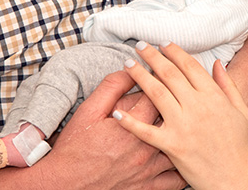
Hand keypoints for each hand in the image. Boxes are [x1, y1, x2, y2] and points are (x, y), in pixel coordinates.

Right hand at [40, 69, 185, 189]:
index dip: (161, 83)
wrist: (66, 184)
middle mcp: (145, 149)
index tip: (159, 78)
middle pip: (174, 120)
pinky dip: (182, 168)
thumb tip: (130, 70)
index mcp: (133, 127)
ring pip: (179, 148)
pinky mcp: (149, 188)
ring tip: (180, 125)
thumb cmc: (76, 148)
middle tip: (172, 99)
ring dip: (181, 135)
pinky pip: (176, 180)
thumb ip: (112, 87)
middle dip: (174, 106)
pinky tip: (181, 157)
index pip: (160, 95)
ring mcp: (149, 170)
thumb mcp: (89, 110)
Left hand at [114, 42, 247, 189]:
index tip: (162, 44)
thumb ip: (228, 85)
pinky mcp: (172, 146)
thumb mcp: (241, 111)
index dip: (174, 52)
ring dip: (140, 76)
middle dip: (152, 56)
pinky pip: (147, 131)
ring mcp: (184, 126)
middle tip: (139, 46)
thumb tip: (217, 63)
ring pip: (156, 94)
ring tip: (128, 64)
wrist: (234, 179)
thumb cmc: (238, 147)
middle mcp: (197, 108)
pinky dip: (130, 122)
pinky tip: (117, 113)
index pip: (189, 66)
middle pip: (170, 74)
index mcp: (213, 97)